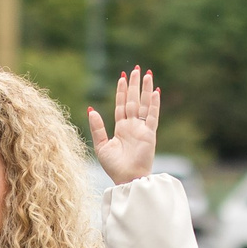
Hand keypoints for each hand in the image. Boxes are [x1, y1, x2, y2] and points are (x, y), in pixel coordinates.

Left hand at [87, 69, 159, 184]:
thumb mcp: (101, 145)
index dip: (121, 91)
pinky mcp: (150, 134)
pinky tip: (155, 91)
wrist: (126, 178)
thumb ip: (97, 128)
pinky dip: (154, 104)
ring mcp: (142, 129)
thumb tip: (91, 109)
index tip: (122, 77)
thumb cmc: (114, 166)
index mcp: (121, 128)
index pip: (121, 105)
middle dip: (134, 85)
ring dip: (145, 89)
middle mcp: (132, 126)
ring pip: (143, 104)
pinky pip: (152, 116)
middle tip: (136, 69)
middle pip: (133, 100)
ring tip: (147, 74)